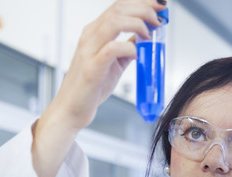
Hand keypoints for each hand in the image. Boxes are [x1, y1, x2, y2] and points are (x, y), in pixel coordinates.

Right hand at [47, 0, 166, 129]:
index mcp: (94, 32)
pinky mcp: (92, 68)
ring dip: (138, 23)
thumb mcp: (113, 63)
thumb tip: (142, 40)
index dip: (142, 2)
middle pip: (118, 8)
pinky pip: (112, 49)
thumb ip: (126, 49)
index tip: (160, 4)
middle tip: (160, 16)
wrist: (71, 110)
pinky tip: (137, 55)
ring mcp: (89, 51)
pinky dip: (129, 48)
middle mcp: (90, 37)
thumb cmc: (90, 88)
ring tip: (150, 34)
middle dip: (144, 7)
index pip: (119, 6)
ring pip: (114, 22)